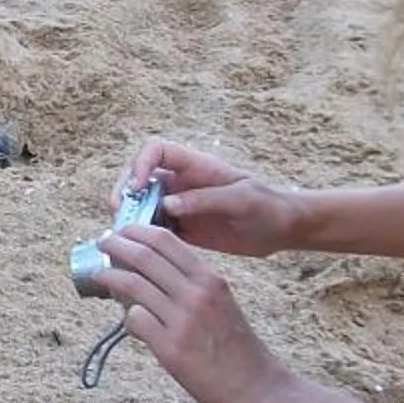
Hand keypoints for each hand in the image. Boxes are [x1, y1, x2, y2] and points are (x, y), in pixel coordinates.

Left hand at [91, 223, 291, 402]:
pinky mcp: (170, 348)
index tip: (121, 230)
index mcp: (211, 279)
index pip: (166, 241)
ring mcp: (182, 320)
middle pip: (145, 256)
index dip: (137, 231)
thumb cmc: (239, 349)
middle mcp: (196, 294)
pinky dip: (127, 318)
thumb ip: (193, 288)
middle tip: (102, 242)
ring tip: (99, 274)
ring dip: (110, 275)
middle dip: (116, 244)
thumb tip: (155, 277)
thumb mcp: (222, 304)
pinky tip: (130, 323)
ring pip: (133, 284)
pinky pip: (135, 320)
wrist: (257, 388)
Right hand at [117, 137, 297, 258]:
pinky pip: (155, 229)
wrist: (283, 230)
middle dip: (124, 191)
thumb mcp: (242, 200)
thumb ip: (205, 200)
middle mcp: (182, 183)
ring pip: (142, 204)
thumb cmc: (268, 206)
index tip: (137, 187)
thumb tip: (168, 205)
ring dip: (130, 216)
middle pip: (139, 177)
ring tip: (124, 236)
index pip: (156, 151)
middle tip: (120, 214)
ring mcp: (181, 206)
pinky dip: (143, 238)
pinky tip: (139, 251)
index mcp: (195, 167)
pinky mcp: (184, 229)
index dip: (140, 163)